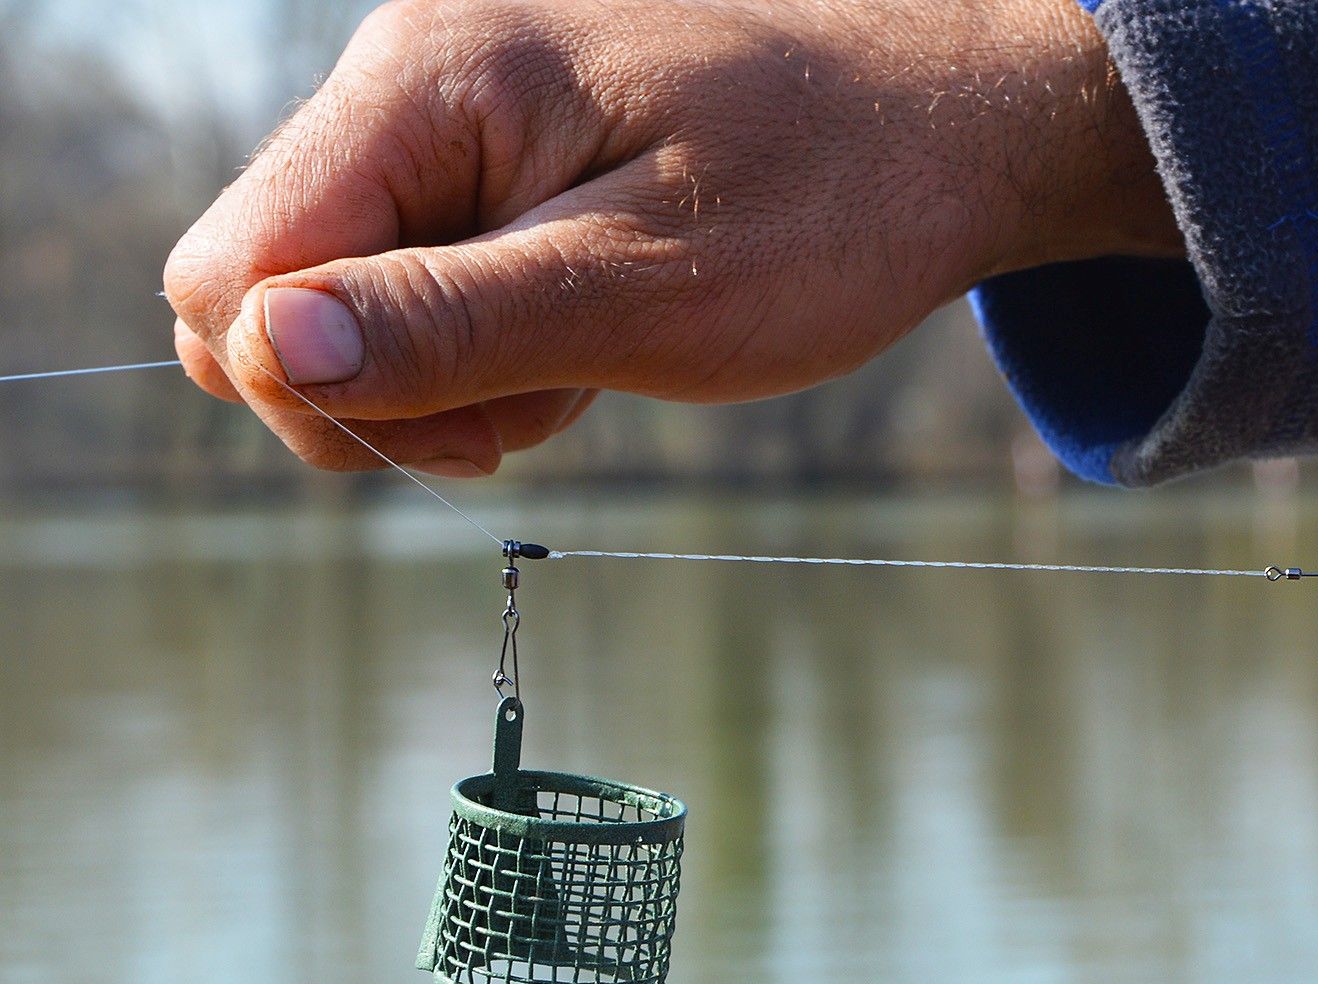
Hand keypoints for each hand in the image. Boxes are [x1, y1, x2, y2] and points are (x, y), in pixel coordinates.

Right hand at [164, 0, 1180, 476]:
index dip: (316, 386)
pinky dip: (497, 345)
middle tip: (545, 399)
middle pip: (268, 290)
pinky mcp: (497, 164)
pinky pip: (428, 286)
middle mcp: (414, 80)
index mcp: (428, 83)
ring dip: (455, 378)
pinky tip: (596, 337)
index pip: (232, 270)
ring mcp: (452, 119)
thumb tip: (264, 356)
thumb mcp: (646, 290)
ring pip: (351, 304)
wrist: (943, 134)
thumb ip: (453, 323)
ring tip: (593, 359)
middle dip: (389, 390)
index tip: (475, 427)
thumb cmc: (828, 203)